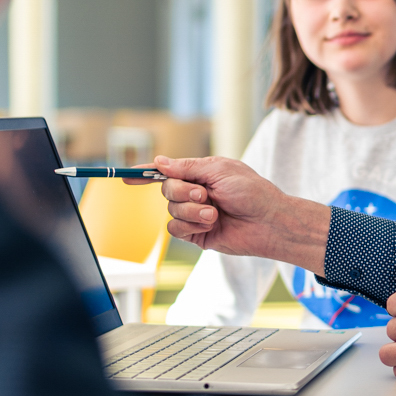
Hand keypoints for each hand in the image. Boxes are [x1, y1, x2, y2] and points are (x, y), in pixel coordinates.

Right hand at [148, 156, 328, 269]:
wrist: (269, 223)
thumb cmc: (252, 192)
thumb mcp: (219, 170)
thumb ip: (187, 167)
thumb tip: (159, 161)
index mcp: (201, 174)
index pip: (168, 171)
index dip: (146, 173)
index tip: (126, 176)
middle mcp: (196, 193)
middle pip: (166, 189)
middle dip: (180, 191)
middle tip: (204, 194)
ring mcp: (195, 214)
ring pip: (170, 210)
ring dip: (191, 211)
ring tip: (215, 213)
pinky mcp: (197, 234)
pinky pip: (175, 229)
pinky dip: (189, 225)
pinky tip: (210, 225)